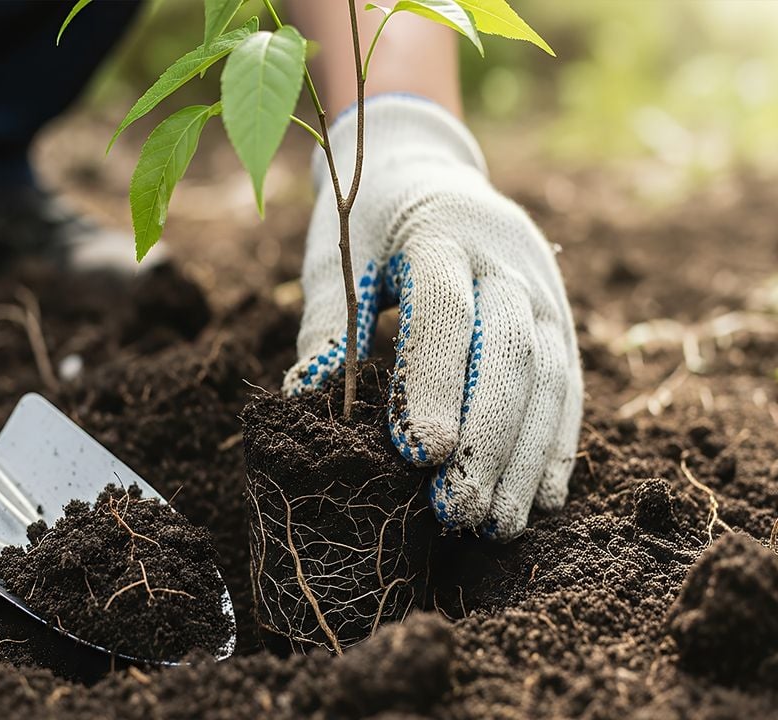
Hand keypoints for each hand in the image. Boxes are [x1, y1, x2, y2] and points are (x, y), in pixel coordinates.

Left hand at [284, 95, 581, 539]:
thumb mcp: (338, 255)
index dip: (435, 381)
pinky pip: (569, 382)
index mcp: (440, 231)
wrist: (427, 167)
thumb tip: (306, 401)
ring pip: (551, 374)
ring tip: (499, 524)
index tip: (420, 453)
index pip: (445, 309)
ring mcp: (543, 284)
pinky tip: (542, 498)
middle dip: (488, 438)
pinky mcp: (560, 313)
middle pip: (510, 350)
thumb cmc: (369, 218)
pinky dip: (556, 442)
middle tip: (457, 511)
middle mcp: (506, 257)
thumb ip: (327, 323)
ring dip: (527, 456)